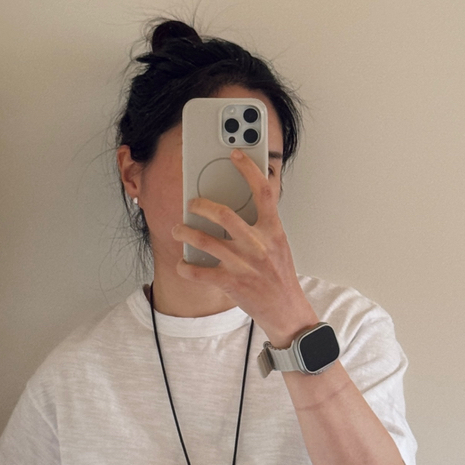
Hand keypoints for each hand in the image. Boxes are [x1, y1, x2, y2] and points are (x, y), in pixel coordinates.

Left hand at [172, 149, 318, 347]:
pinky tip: (181, 264)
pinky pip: (199, 272)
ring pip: (205, 240)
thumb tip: (239, 205)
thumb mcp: (278, 245)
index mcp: (273, 230)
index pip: (264, 191)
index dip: (248, 168)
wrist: (287, 310)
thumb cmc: (280, 277)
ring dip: (185, 232)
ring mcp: (243, 264)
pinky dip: (185, 267)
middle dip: (200, 205)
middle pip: (224, 213)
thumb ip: (262, 225)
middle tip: (191, 203)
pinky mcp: (231, 283)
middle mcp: (258, 244)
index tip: (235, 153)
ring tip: (177, 229)